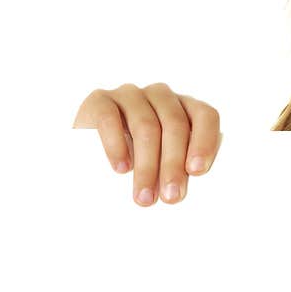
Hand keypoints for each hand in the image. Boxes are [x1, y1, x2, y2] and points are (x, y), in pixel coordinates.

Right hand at [73, 82, 220, 204]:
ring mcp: (130, 94)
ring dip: (147, 165)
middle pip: (174, 124)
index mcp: (184, 107)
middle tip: (171, 197)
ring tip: (144, 197)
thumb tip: (186, 193)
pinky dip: (117, 145)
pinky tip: (121, 169)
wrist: (85, 150)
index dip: (205, 141)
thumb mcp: (162, 161)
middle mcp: (160, 95)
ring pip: (145, 126)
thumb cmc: (136, 160)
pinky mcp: (99, 99)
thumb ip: (179, 167)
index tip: (197, 171)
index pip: (205, 116)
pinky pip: (110, 119)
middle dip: (173, 164)